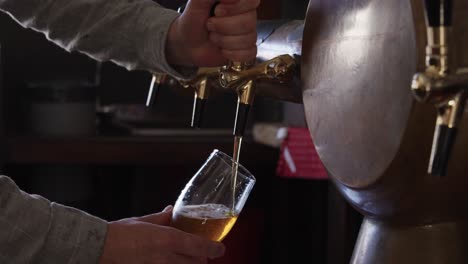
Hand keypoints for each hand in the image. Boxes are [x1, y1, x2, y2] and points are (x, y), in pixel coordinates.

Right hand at [99, 206, 224, 263]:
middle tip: (201, 255)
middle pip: (196, 263)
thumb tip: (172, 211)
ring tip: (187, 259)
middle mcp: (166, 257)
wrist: (99, 247)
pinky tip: (169, 261)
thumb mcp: (144, 221)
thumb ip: (162, 217)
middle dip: (201, 259)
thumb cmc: (119, 233)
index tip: (220, 249)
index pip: (199, 246)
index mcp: (168, 239)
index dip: (213, 248)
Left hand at [166, 0, 259, 66]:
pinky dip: (231, 54)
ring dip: (223, 41)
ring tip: (213, 36)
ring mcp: (248, 33)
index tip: (217, 10)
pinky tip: (222, 50)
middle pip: (248, 22)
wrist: (188, 42)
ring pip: (247, 39)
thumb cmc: (193, 20)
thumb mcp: (197, 2)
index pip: (251, 1)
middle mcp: (247, 15)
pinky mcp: (246, 50)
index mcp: (238, 1)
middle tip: (209, 24)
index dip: (234, 8)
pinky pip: (248, 53)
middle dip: (222, 26)